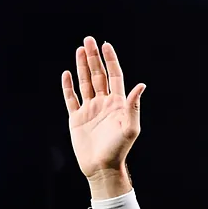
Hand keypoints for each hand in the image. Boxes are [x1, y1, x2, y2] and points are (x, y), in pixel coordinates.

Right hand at [61, 37, 145, 194]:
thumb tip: (141, 85)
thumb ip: (134, 106)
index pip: (114, 76)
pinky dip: (68, 86)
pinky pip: (71, 98)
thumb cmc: (119, 150)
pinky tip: (67, 73)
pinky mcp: (77, 118)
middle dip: (93, 57)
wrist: (102, 168)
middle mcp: (104, 104)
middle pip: (98, 75)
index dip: (110, 60)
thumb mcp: (130, 129)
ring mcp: (90, 110)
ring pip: (85, 83)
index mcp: (118, 104)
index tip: (106, 45)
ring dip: (82, 66)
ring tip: (80, 50)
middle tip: (88, 40)